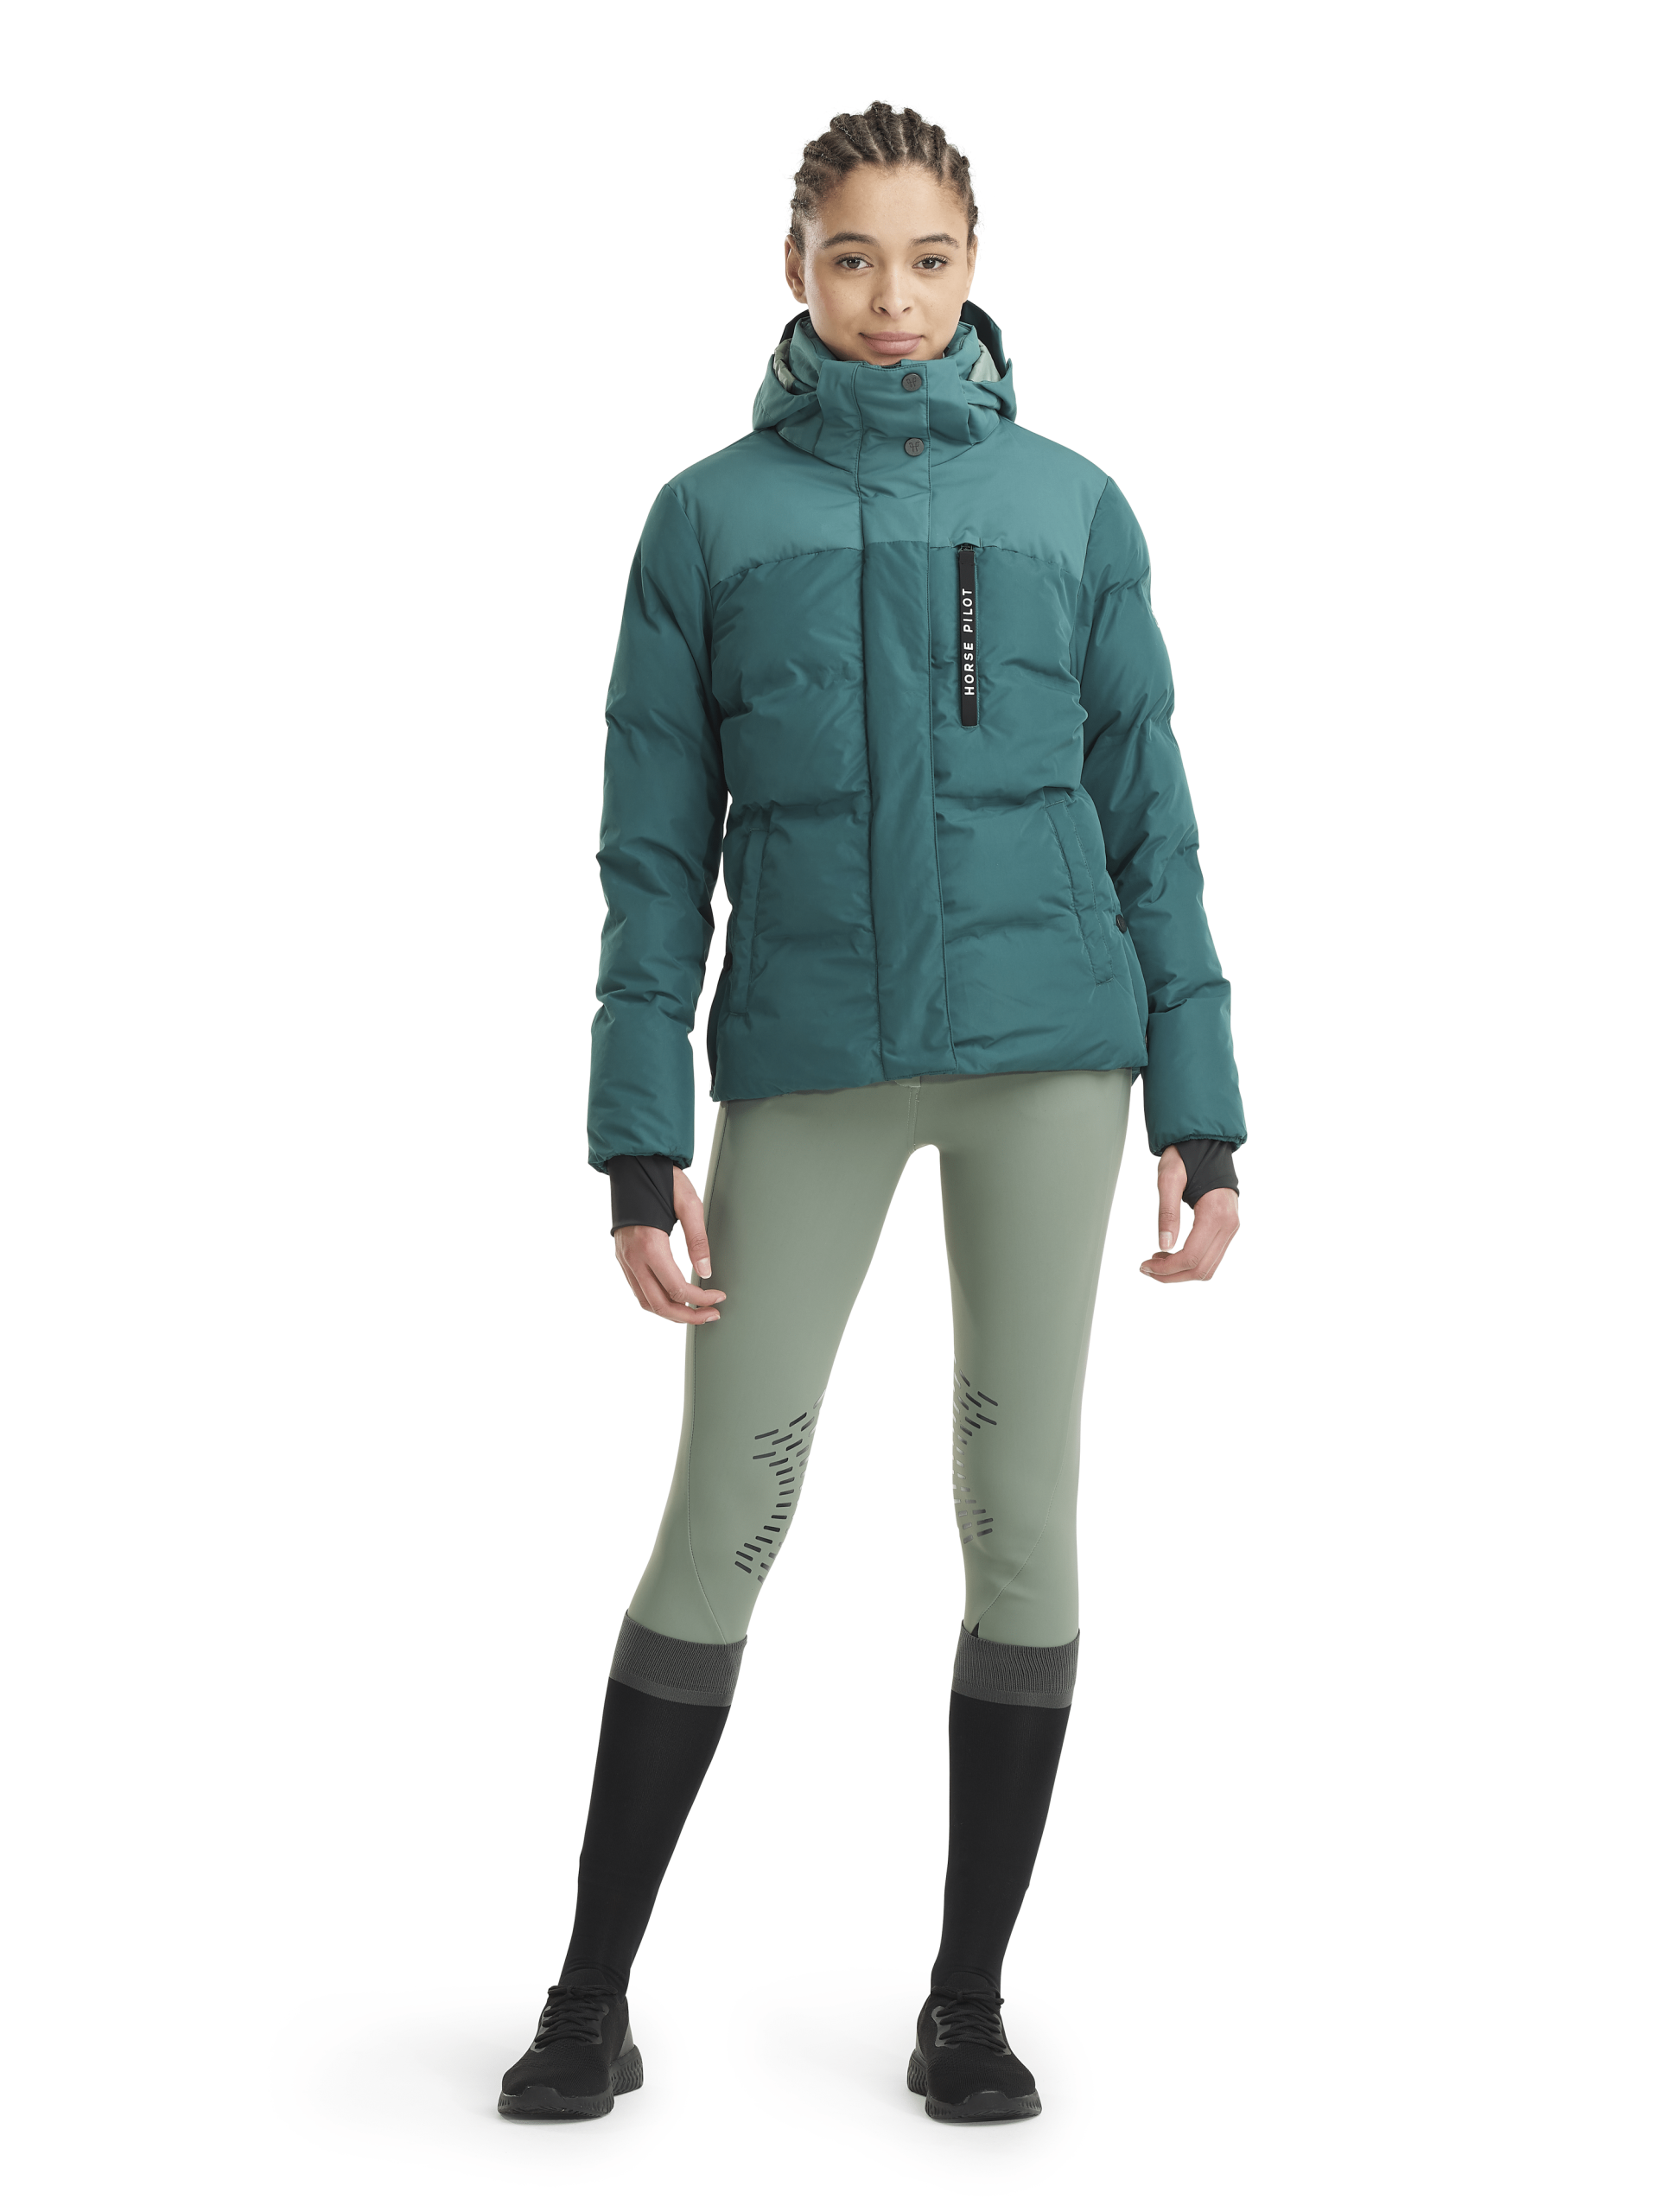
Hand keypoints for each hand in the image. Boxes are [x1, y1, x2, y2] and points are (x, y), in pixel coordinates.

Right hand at [613, 1167, 726, 1323]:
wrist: (633, 1164)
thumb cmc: (661, 1180)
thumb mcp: (690, 1204)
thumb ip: (698, 1240)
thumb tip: (706, 1272)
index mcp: (650, 1245)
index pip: (677, 1289)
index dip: (702, 1299)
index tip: (718, 1297)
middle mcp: (633, 1257)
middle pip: (660, 1305)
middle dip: (688, 1316)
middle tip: (710, 1315)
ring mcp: (624, 1259)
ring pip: (646, 1302)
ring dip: (671, 1313)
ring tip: (694, 1313)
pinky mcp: (622, 1257)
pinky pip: (638, 1290)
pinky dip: (657, 1301)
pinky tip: (673, 1298)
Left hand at [1139, 1145, 1238, 1283]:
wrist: (1207, 1143)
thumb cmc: (1186, 1156)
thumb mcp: (1169, 1179)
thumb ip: (1167, 1213)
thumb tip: (1164, 1245)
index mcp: (1215, 1214)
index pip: (1191, 1257)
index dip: (1166, 1268)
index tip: (1144, 1265)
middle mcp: (1229, 1225)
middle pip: (1201, 1269)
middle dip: (1171, 1275)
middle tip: (1146, 1268)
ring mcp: (1231, 1228)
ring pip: (1208, 1268)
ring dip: (1181, 1272)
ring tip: (1156, 1261)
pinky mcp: (1228, 1228)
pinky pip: (1211, 1257)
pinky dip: (1191, 1263)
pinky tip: (1170, 1253)